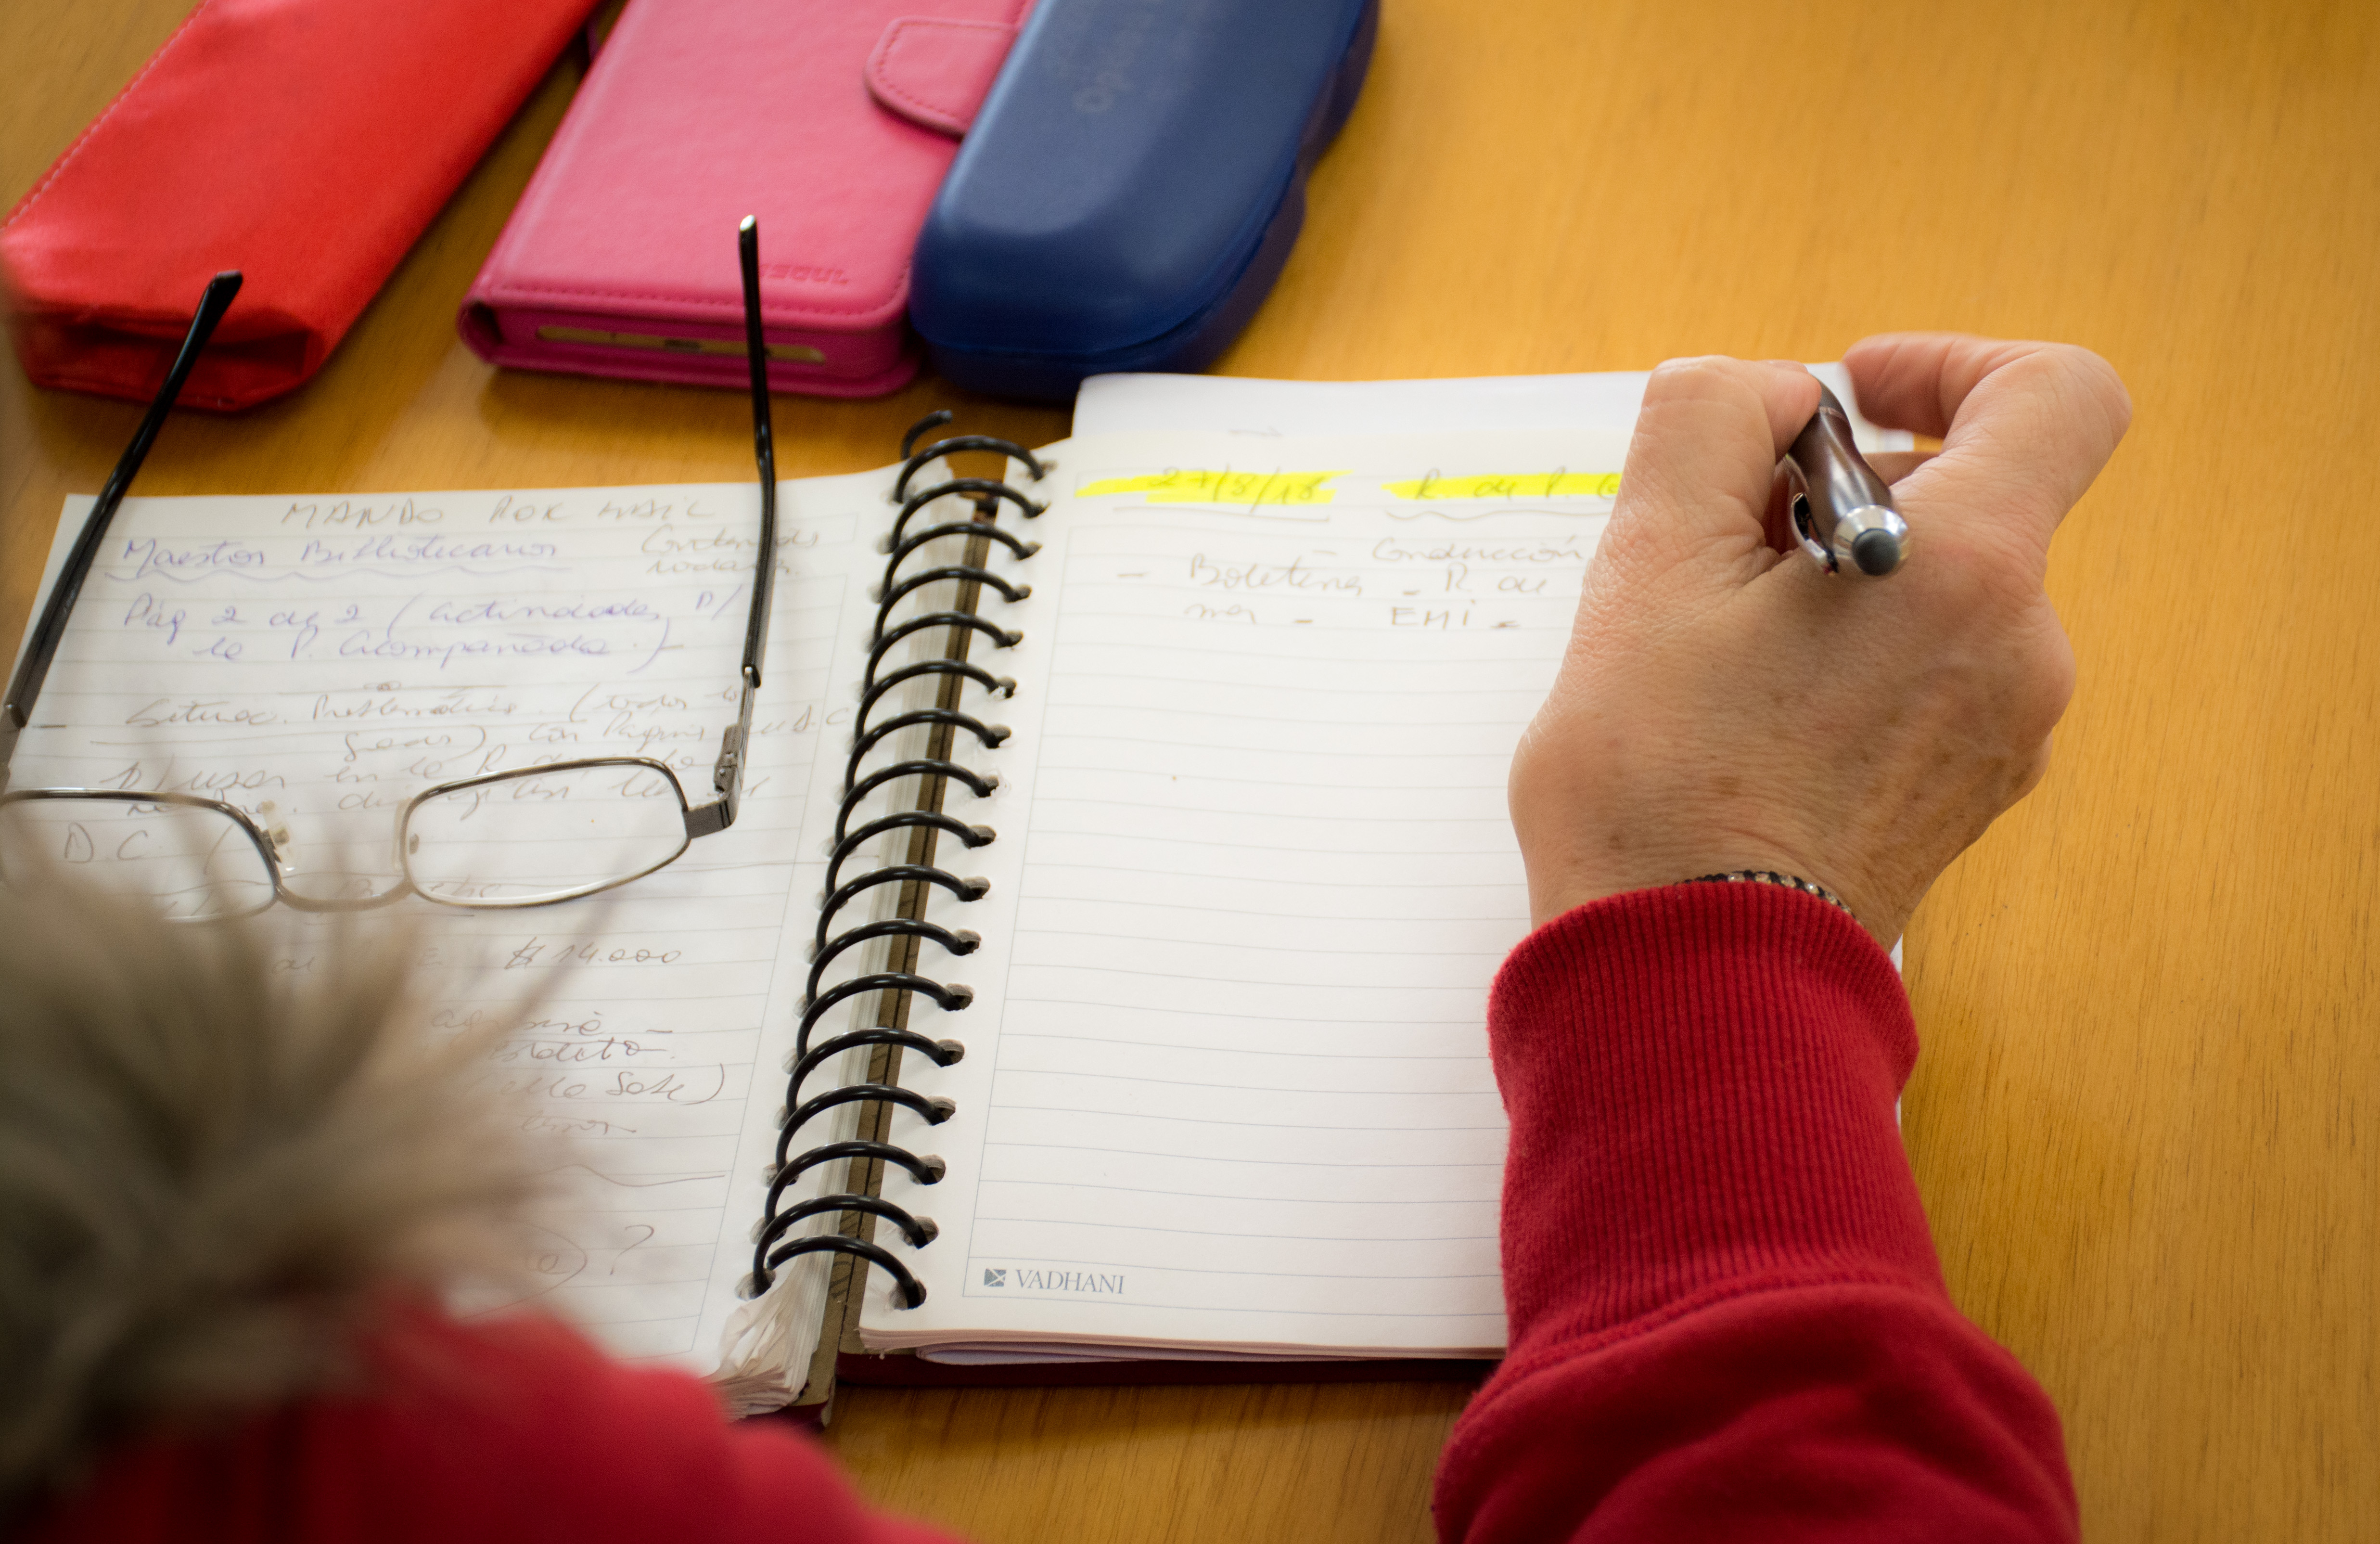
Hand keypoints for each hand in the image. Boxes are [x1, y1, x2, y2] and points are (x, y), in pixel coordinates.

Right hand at [1508, 334, 2131, 943]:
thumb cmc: (1660, 788)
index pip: (2052, 394)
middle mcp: (2021, 651)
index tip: (1854, 398)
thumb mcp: (1649, 559)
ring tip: (1713, 650)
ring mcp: (2004, 735)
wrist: (1688, 980)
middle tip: (1718, 550)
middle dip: (1838, 494)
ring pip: (1933, 594)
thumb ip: (1709, 419)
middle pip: (1964, 500)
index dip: (1952, 362)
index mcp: (1968, 572)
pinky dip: (1847, 660)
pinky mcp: (1965, 795)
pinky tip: (1745, 715)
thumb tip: (1768, 400)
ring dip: (1832, 583)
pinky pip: (1924, 677)